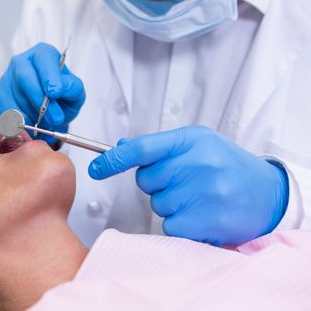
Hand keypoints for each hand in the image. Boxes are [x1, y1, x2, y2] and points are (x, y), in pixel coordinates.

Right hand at [0, 43, 85, 137]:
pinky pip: (6, 109)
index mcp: (43, 54)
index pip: (43, 60)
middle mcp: (22, 62)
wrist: (50, 112)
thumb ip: (73, 88)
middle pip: (24, 77)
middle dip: (40, 99)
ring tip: (47, 122)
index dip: (49, 76)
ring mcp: (7, 78)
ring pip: (16, 95)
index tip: (55, 92)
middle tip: (55, 118)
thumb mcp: (75, 93)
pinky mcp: (0, 96)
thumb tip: (63, 88)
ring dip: (33, 113)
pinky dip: (20, 121)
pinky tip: (31, 124)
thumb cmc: (62, 98)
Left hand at [88, 126, 288, 245]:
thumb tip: (121, 147)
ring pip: (157, 203)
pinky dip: (180, 223)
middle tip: (185, 181)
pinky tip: (201, 214)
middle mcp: (198, 163)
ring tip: (198, 197)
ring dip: (171, 204)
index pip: (141, 148)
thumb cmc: (227, 165)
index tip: (97, 168)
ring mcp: (204, 192)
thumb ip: (159, 147)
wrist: (267, 193)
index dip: (114, 159)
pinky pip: (169, 225)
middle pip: (146, 179)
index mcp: (192, 140)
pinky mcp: (206, 220)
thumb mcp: (197, 144)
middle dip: (157, 183)